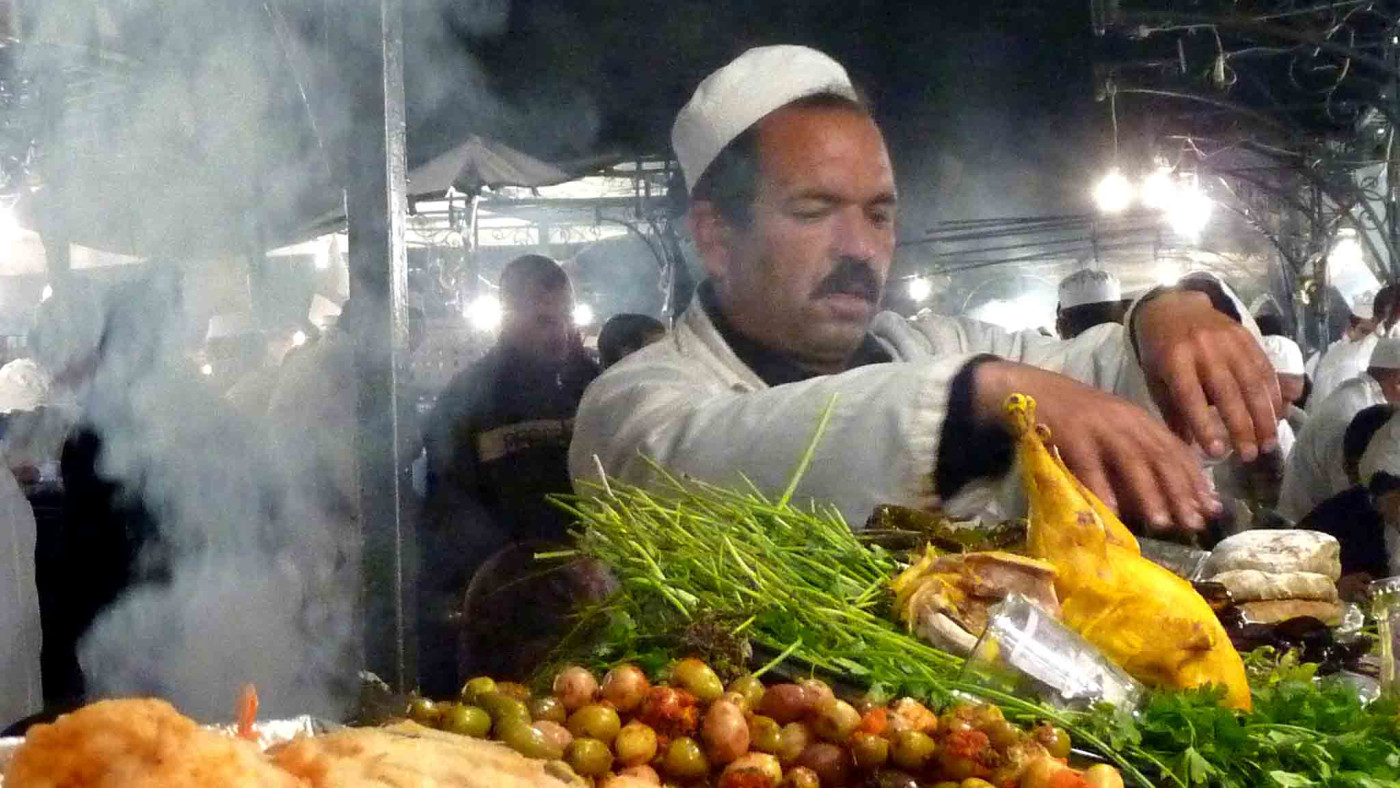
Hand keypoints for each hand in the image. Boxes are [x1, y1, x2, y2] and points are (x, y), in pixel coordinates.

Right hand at [972, 359, 1219, 532]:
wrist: (1032, 389)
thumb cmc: (1076, 417)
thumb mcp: (1114, 428)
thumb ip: (1138, 452)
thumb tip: (1168, 494)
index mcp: (1140, 419)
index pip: (1176, 450)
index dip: (1196, 480)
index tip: (1212, 508)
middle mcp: (1126, 420)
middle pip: (1160, 457)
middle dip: (1180, 491)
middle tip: (1194, 522)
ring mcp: (1098, 426)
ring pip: (1131, 461)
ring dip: (1149, 493)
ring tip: (1162, 522)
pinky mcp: (1071, 433)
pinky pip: (1089, 464)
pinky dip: (1102, 487)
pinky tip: (1112, 511)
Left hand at [1135, 290, 1281, 461]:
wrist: (1174, 306)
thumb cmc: (1160, 350)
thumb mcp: (1155, 377)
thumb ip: (1171, 410)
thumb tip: (1187, 447)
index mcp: (1174, 360)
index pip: (1190, 397)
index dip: (1204, 425)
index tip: (1217, 453)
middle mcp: (1204, 349)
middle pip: (1228, 392)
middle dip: (1242, 427)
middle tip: (1250, 456)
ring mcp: (1228, 341)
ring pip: (1253, 383)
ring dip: (1264, 416)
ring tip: (1269, 443)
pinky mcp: (1247, 337)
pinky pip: (1264, 369)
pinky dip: (1274, 395)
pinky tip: (1278, 416)